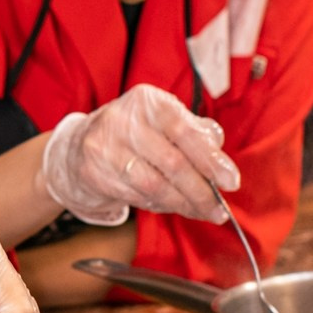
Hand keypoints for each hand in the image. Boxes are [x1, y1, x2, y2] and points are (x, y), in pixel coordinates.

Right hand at [38, 84, 237, 224]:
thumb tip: (220, 158)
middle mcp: (123, 120)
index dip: (211, 159)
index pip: (185, 131)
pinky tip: (173, 207)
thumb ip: (196, 132)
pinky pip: (137, 197)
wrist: (80, 146)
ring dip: (183, 204)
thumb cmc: (135, 132)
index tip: (232, 182)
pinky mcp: (94, 173)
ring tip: (201, 212)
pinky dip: (160, 206)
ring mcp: (105, 147)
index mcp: (148, 101)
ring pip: (155, 186)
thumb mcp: (165, 120)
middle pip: (172, 163)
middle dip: (201, 191)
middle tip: (218, 209)